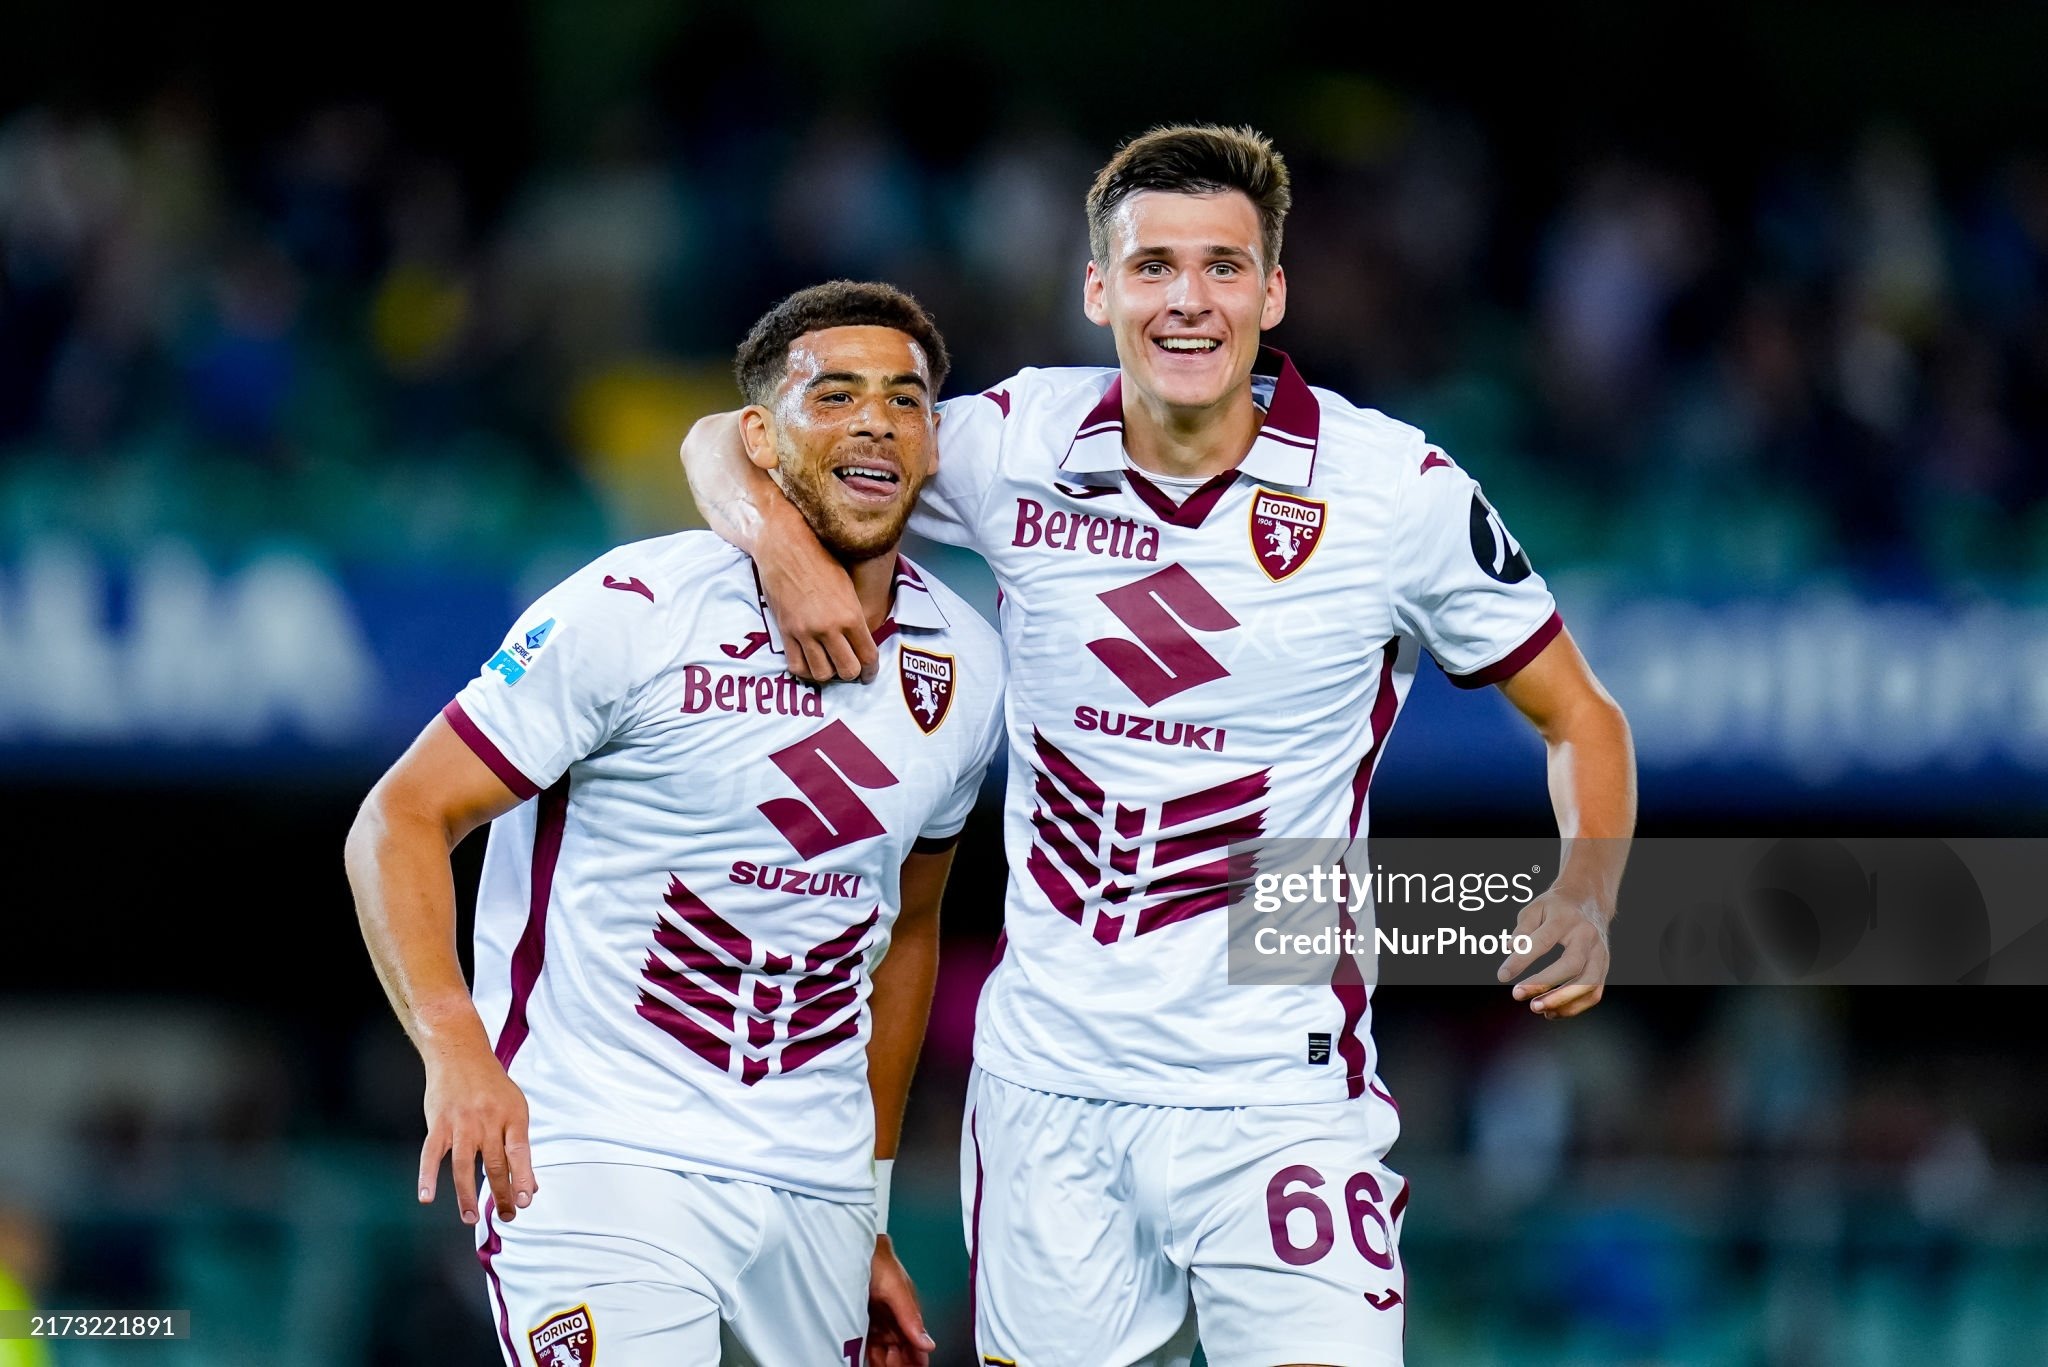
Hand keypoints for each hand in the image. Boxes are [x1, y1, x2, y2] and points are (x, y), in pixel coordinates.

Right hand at [418, 1045, 537, 1224]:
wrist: (460, 1053)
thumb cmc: (492, 1087)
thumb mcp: (515, 1109)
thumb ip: (520, 1147)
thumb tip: (529, 1186)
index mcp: (512, 1115)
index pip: (519, 1152)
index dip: (522, 1177)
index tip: (524, 1201)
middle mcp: (488, 1120)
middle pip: (495, 1163)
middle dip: (500, 1194)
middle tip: (505, 1217)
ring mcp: (462, 1122)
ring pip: (464, 1165)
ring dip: (467, 1194)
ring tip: (470, 1217)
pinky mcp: (439, 1123)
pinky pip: (431, 1154)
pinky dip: (427, 1176)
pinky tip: (426, 1197)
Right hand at [758, 505, 876, 683]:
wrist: (786, 548)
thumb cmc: (821, 560)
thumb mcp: (848, 589)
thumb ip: (855, 618)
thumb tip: (861, 641)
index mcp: (851, 616)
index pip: (867, 657)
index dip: (871, 671)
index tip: (869, 673)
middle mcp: (829, 628)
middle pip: (847, 671)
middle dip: (851, 674)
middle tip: (850, 669)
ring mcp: (805, 632)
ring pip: (822, 674)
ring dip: (828, 674)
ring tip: (830, 666)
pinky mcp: (785, 633)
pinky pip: (797, 666)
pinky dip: (806, 671)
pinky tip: (811, 664)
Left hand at [866, 1235, 933, 1366]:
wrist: (849, 1244)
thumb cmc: (876, 1258)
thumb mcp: (895, 1288)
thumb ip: (910, 1316)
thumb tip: (929, 1343)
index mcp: (907, 1309)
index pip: (916, 1340)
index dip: (917, 1357)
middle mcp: (893, 1316)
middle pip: (900, 1348)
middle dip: (900, 1360)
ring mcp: (876, 1319)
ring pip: (884, 1349)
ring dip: (884, 1360)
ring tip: (881, 1366)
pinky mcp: (858, 1319)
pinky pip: (867, 1344)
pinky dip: (869, 1354)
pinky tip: (868, 1361)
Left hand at [1497, 888, 1610, 1018]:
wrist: (1590, 901)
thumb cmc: (1556, 907)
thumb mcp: (1535, 908)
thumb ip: (1522, 929)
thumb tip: (1512, 949)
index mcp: (1566, 919)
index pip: (1543, 941)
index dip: (1522, 960)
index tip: (1503, 975)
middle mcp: (1587, 936)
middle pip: (1572, 965)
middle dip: (1544, 983)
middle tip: (1517, 994)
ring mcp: (1600, 953)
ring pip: (1589, 983)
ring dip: (1562, 1001)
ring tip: (1536, 1008)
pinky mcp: (1604, 968)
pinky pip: (1594, 993)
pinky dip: (1574, 1007)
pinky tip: (1551, 1012)